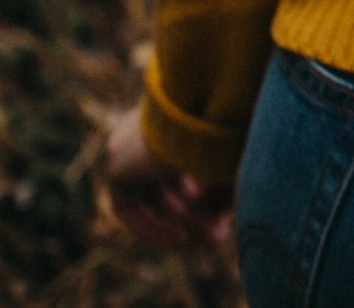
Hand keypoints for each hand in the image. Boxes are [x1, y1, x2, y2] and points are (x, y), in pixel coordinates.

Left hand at [102, 108, 230, 247]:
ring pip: (152, 197)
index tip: (229, 212)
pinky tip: (183, 238)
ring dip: (182, 224)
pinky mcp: (116, 163)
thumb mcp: (236, 162)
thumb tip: (222, 218)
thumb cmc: (235, 131)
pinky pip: (130, 208)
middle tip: (219, 239)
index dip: (209, 193)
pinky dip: (154, 227)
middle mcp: (151, 124)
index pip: (186, 162)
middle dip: (197, 215)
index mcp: (179, 112)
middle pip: (168, 183)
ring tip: (210, 241)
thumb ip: (227, 188)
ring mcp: (129, 142)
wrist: (209, 115)